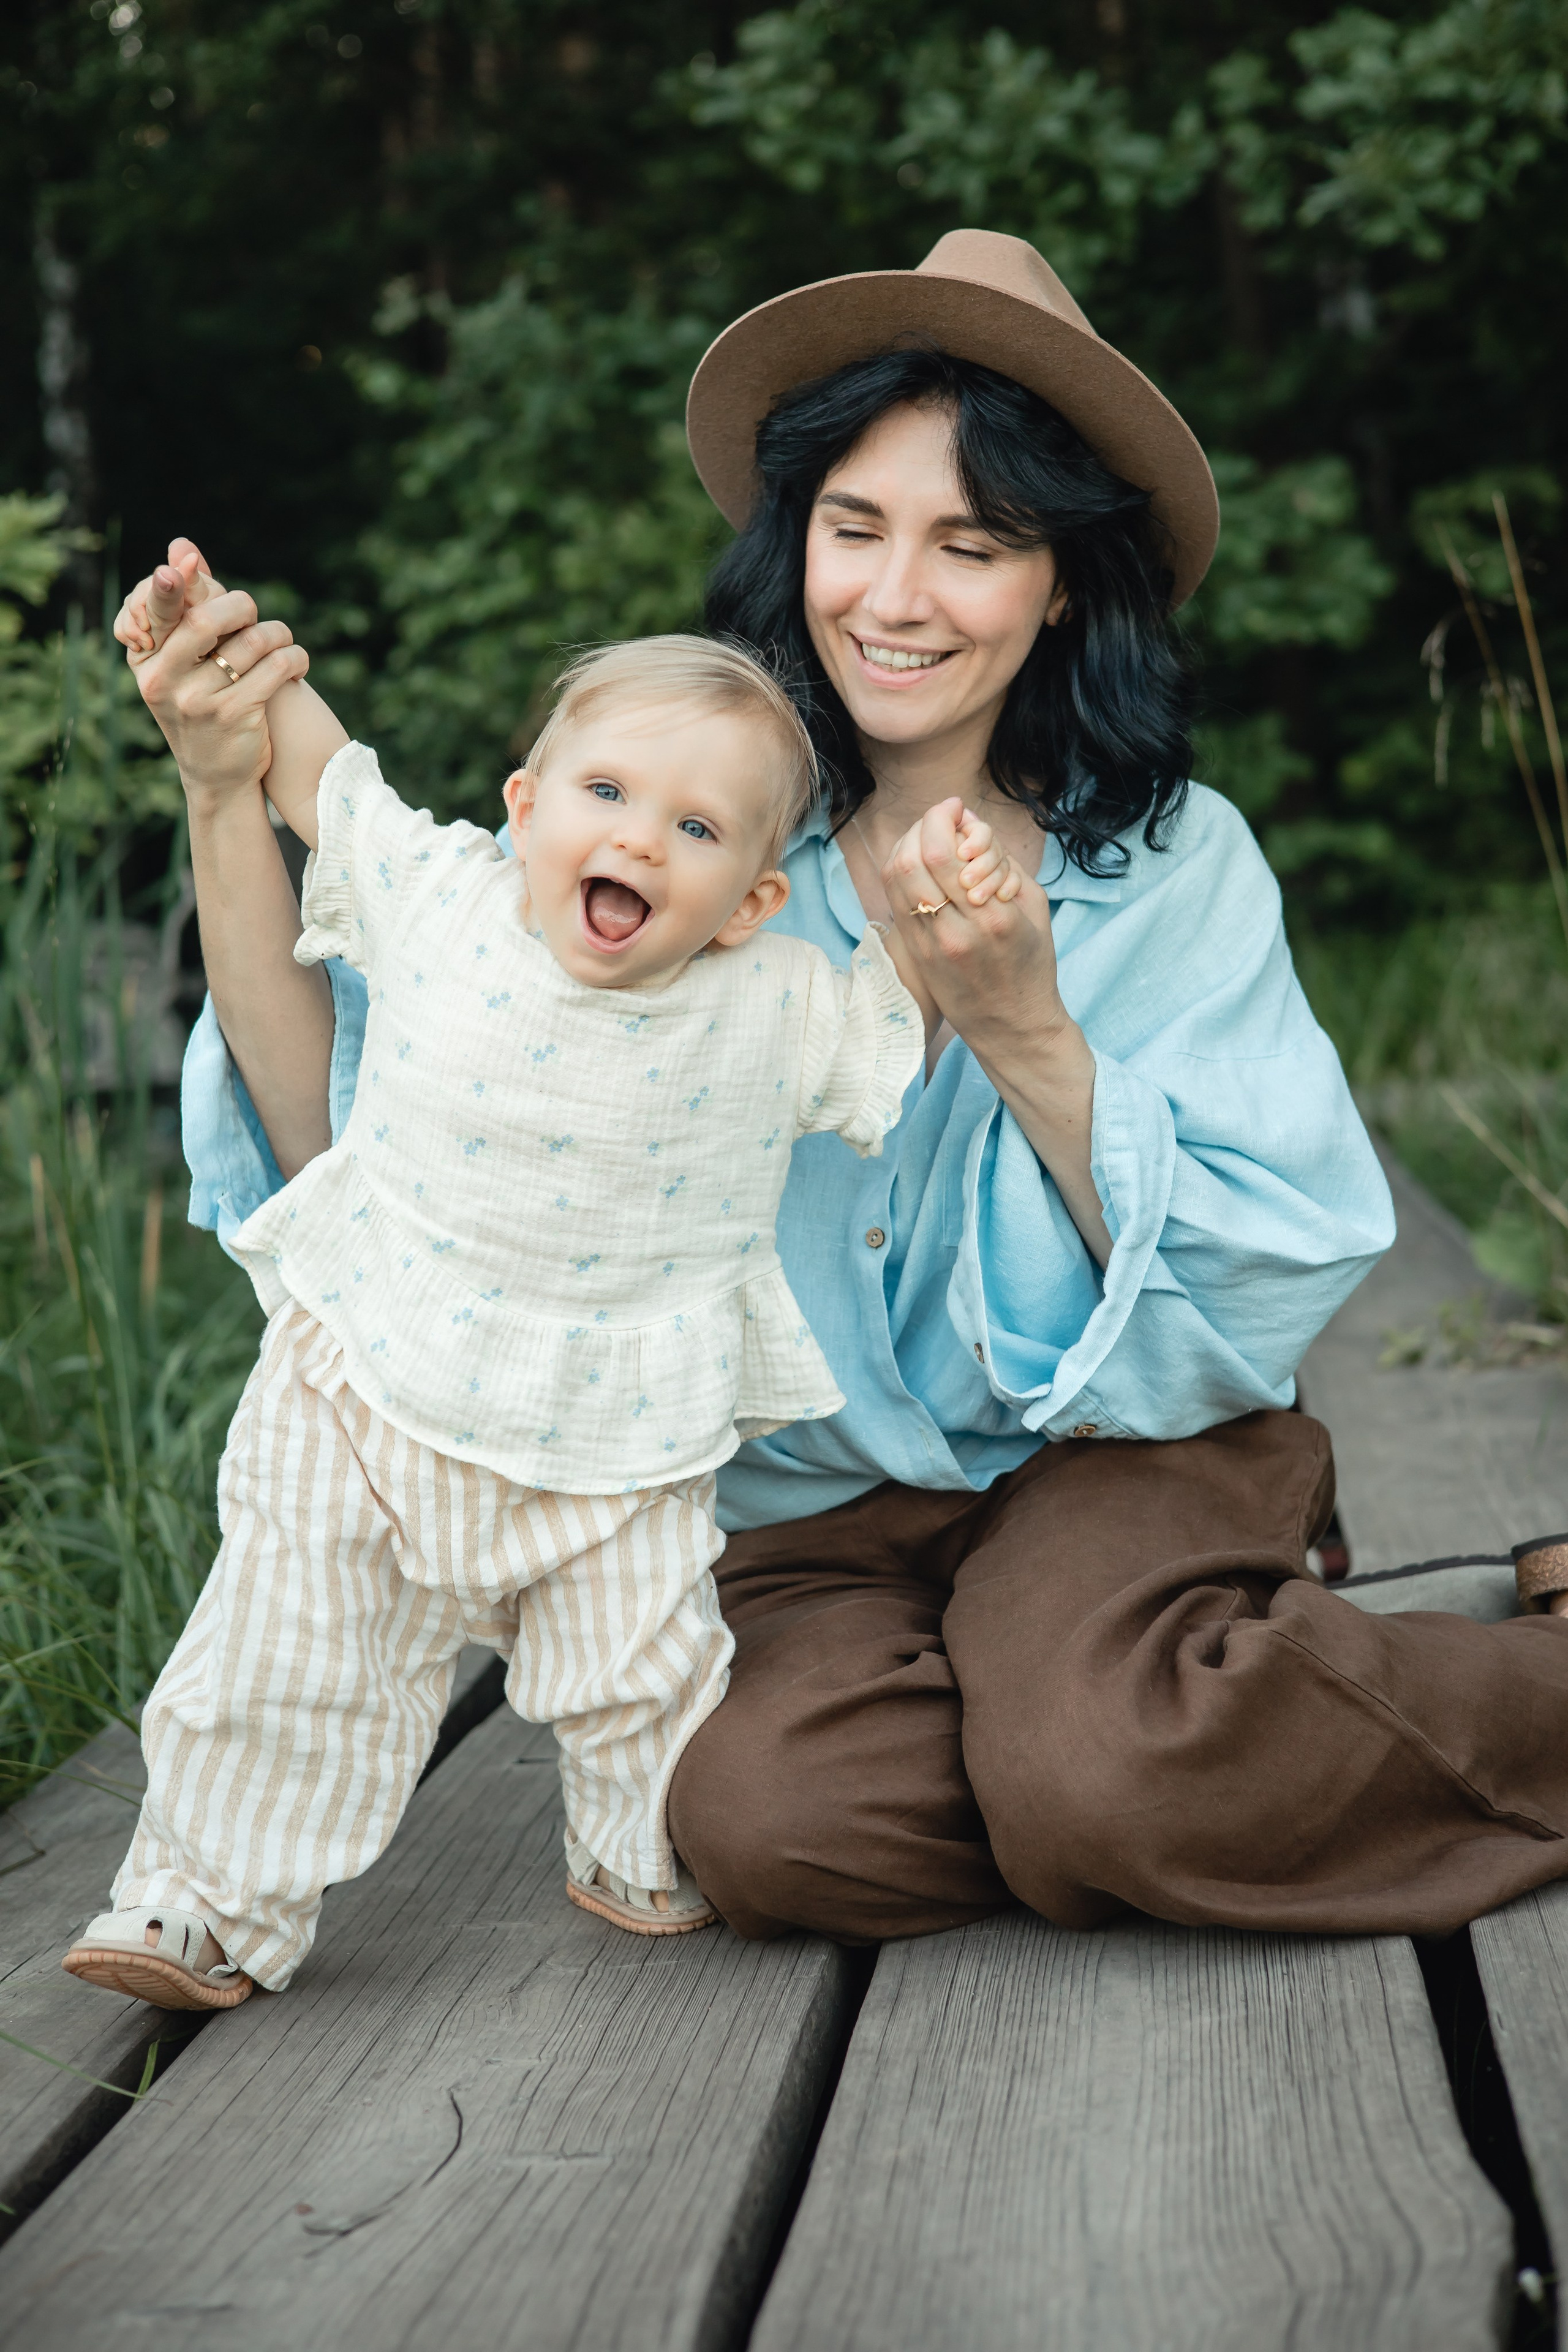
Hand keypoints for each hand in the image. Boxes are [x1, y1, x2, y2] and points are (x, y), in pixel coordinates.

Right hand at [125, 549, 309, 802]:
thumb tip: (182, 545)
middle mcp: (165, 681)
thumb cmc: (199, 705)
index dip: (172, 585)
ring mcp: (199, 701)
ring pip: (251, 642)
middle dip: (240, 606)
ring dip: (277, 633)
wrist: (216, 776)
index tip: (186, 561)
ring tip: (282, 641)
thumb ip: (184, 607)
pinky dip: (294, 658)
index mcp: (146, 661)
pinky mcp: (236, 716)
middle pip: (206, 621)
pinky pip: (276, 667)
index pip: (156, 612)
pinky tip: (296, 664)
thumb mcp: (180, 663)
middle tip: (252, 611)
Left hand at [883, 797, 1067, 1058]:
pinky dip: (901, 872)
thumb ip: (1003, 862)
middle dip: (923, 825)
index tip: (954, 807)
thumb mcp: (1034, 907)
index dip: (940, 818)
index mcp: (994, 917)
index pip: (942, 852)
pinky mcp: (916, 955)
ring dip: (908, 845)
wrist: (1012, 1024)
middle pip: (914, 859)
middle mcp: (956, 931)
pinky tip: (917, 863)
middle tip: (940, 817)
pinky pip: (895, 900)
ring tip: (928, 836)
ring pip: (897, 878)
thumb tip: (969, 825)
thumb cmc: (1031, 962)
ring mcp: (930, 945)